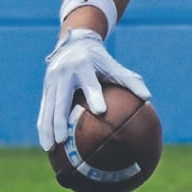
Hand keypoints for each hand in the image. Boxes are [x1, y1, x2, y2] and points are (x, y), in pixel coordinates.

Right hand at [36, 28, 150, 150]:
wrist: (74, 43)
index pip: (90, 84)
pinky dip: (43, 125)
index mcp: (84, 67)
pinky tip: (47, 143)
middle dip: (59, 121)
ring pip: (48, 108)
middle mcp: (65, 73)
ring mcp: (52, 81)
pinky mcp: (45, 88)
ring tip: (50, 148)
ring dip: (47, 129)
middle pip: (61, 100)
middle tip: (63, 140)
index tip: (101, 112)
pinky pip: (44, 109)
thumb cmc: (99, 60)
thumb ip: (130, 81)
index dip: (95, 97)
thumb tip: (147, 98)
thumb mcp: (113, 66)